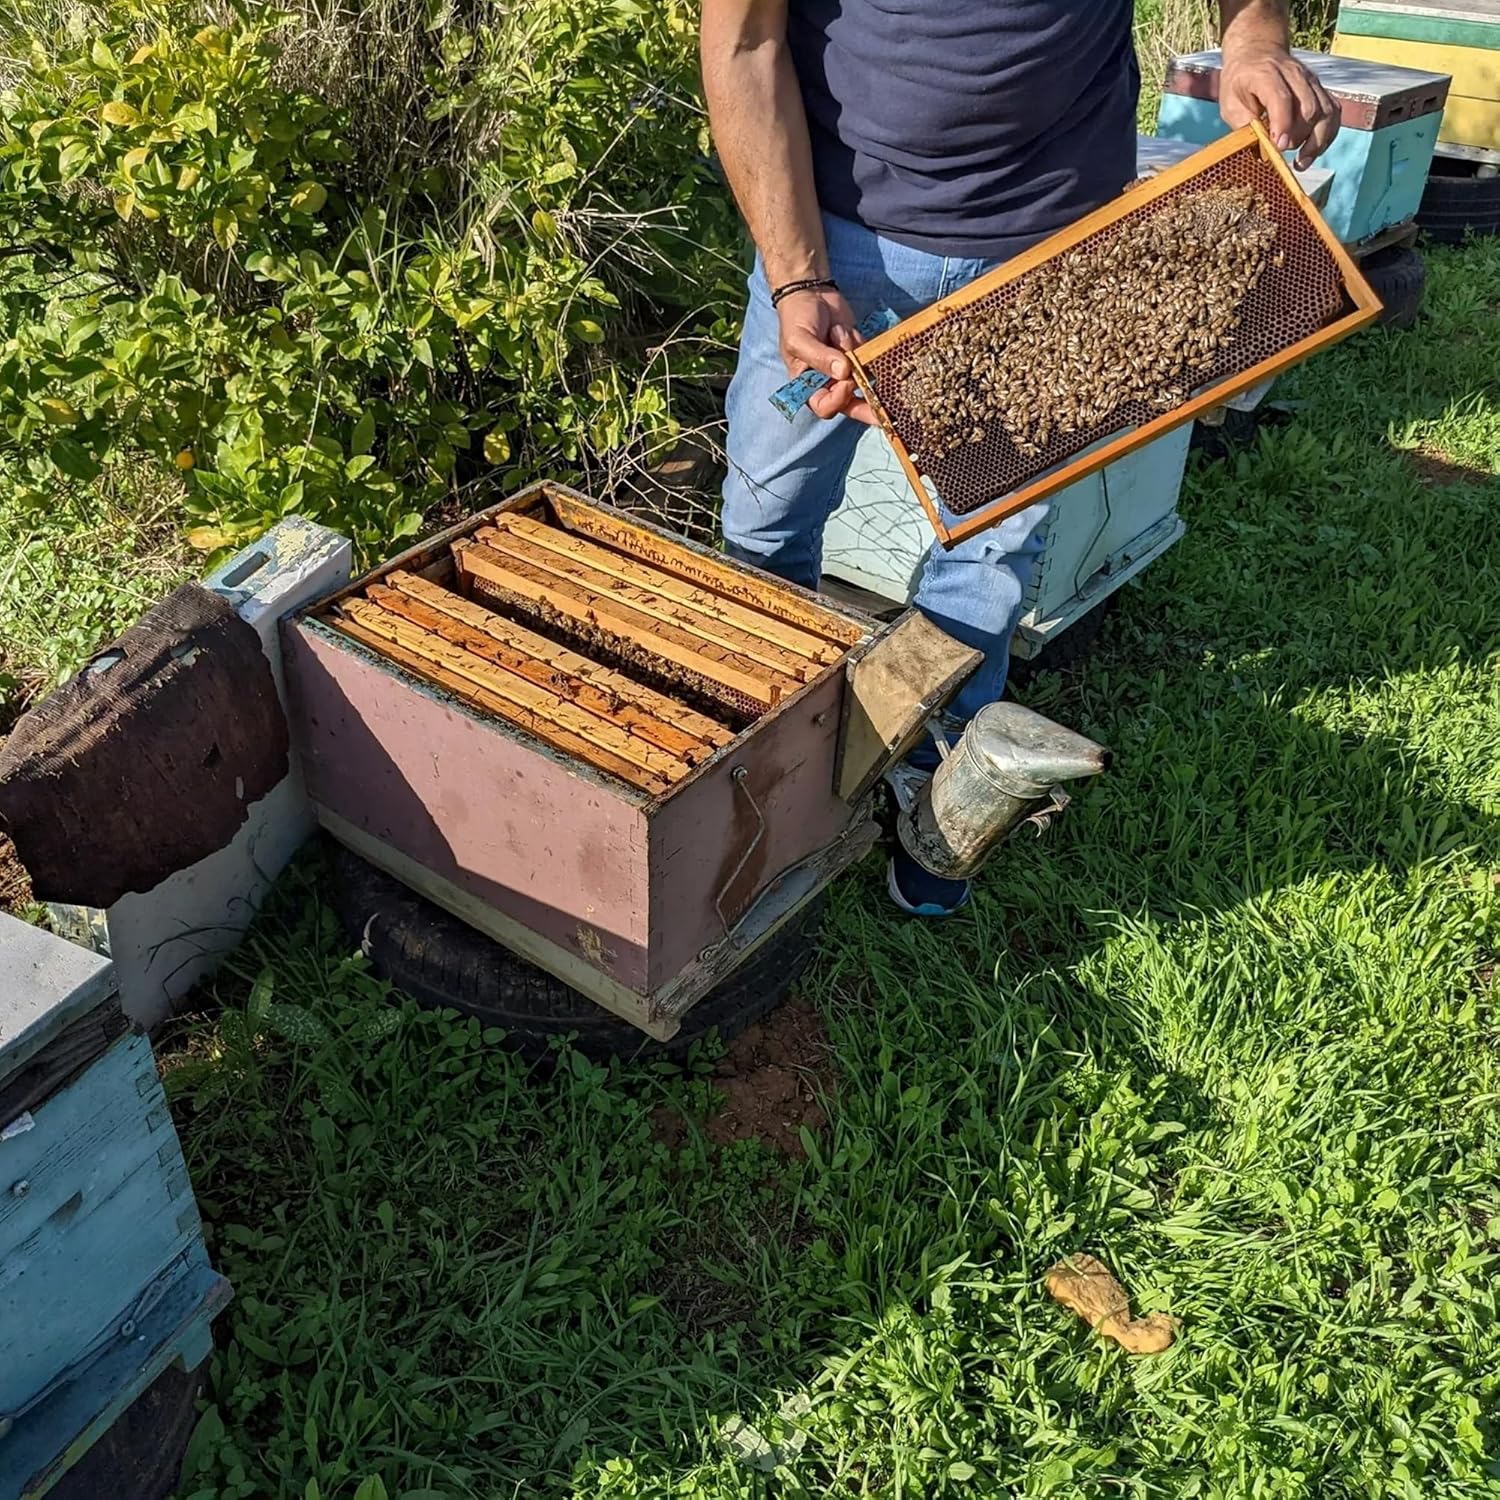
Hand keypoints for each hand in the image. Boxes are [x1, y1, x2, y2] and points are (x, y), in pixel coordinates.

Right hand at [776, 286, 875, 423]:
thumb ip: (820, 357)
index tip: (846, 383)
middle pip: (851, 405)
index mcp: (809, 386)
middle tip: (885, 408)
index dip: (838, 401)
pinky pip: (870, 357)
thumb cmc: (797, 320)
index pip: (824, 407)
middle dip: (867, 403)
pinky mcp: (860, 354)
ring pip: (864, 378)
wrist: (811, 294)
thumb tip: (844, 372)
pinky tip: (844, 328)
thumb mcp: (800, 340)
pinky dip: (861, 344)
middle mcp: (830, 382)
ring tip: (837, 331)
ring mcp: (847, 370)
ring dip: (856, 357)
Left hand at [1220, 47, 1338, 168]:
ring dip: (1317, 140)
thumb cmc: (1241, 81)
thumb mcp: (1229, 102)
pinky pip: (1333, 112)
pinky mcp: (1319, 90)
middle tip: (1283, 153)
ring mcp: (1311, 82)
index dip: (1283, 124)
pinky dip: (1327, 134)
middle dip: (1299, 137)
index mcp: (1267, 75)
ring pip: (1326, 111)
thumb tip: (1259, 147)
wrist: (1257, 52)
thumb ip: (1243, 123)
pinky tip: (1314, 150)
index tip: (1279, 147)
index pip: (1282, 99)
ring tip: (1302, 162)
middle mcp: (1295, 75)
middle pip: (1309, 108)